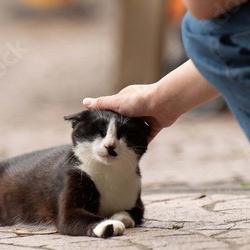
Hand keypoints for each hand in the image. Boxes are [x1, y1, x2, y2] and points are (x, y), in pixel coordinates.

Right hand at [83, 61, 220, 142]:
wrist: (164, 103)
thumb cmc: (139, 100)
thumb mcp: (117, 102)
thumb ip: (102, 104)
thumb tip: (84, 102)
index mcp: (125, 100)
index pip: (113, 110)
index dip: (106, 119)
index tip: (99, 129)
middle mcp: (135, 107)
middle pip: (124, 121)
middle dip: (119, 129)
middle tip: (110, 142)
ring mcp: (146, 116)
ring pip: (135, 129)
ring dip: (130, 136)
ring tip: (120, 148)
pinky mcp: (155, 125)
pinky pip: (147, 136)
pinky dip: (142, 142)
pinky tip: (135, 150)